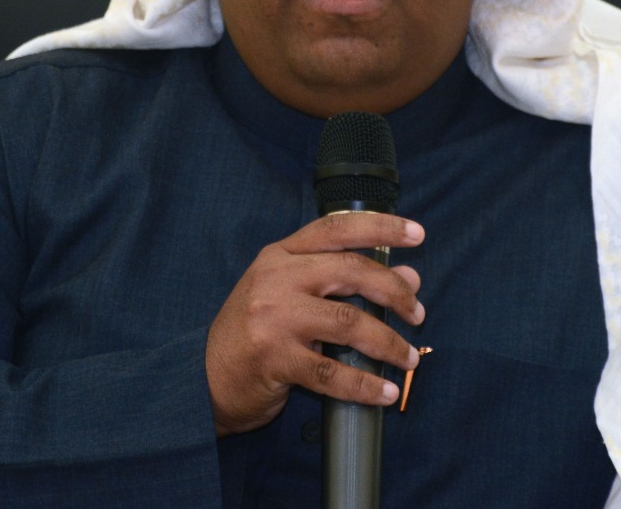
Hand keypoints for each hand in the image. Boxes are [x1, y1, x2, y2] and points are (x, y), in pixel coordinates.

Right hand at [205, 213, 425, 436]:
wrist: (204, 378)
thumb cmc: (255, 333)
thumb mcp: (293, 295)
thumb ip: (345, 282)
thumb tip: (410, 278)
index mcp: (281, 256)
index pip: (337, 228)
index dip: (381, 227)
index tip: (417, 234)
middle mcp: (276, 279)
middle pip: (350, 271)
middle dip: (394, 292)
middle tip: (417, 313)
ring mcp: (274, 318)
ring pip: (348, 322)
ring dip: (388, 342)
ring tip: (408, 357)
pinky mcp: (274, 358)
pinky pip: (332, 372)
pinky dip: (364, 385)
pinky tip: (383, 393)